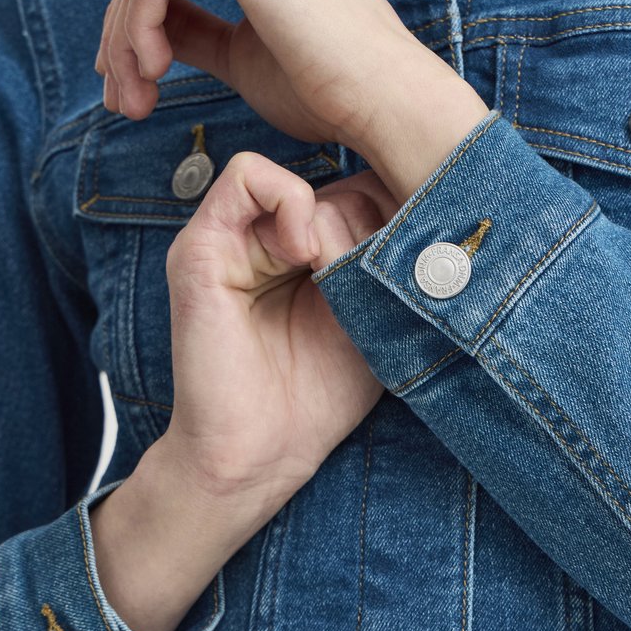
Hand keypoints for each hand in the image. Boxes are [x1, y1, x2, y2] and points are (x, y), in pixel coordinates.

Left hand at [94, 0, 423, 154]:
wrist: (381, 100)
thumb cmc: (329, 87)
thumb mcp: (242, 53)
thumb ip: (196, 30)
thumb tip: (147, 30)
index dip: (135, 24)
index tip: (128, 84)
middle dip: (123, 39)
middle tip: (122, 102)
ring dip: (126, 42)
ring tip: (137, 99)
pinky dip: (138, 28)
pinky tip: (157, 70)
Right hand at [160, 150, 399, 497]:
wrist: (259, 455)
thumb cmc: (316, 398)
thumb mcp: (375, 320)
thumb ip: (390, 266)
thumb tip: (430, 210)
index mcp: (306, 255)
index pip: (364, 192)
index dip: (392, 218)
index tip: (405, 266)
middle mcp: (267, 241)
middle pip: (342, 185)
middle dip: (369, 228)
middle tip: (367, 282)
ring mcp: (229, 240)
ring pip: (302, 180)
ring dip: (333, 226)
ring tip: (334, 281)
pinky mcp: (200, 249)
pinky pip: (247, 175)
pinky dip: (289, 204)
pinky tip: (304, 258)